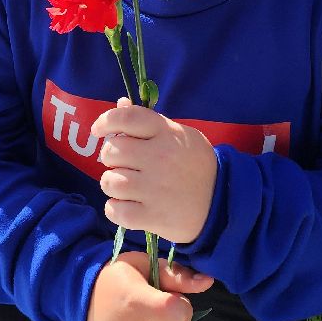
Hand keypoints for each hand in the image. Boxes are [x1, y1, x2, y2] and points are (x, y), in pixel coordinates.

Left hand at [91, 99, 217, 243]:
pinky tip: (128, 206)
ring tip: (128, 187)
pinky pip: (114, 210)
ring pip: (109, 182)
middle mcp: (160, 158)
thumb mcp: (180, 136)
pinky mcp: (152, 217)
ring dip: (112, 184)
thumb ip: (149, 121)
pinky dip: (115, 209)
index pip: (127, 118)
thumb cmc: (196, 166)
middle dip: (111, 157)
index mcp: (167, 134)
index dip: (106, 121)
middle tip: (125, 164)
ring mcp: (155, 189)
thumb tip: (120, 103)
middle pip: (112, 151)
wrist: (222, 203)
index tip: (99, 130)